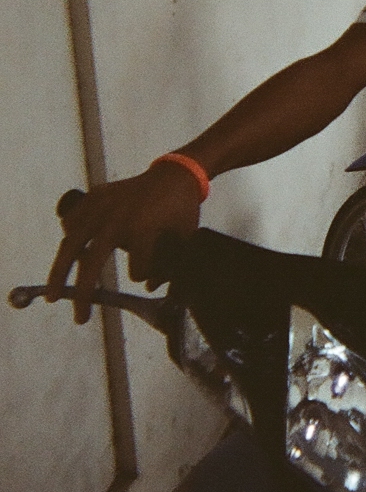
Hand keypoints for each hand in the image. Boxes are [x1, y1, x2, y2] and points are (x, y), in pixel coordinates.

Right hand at [46, 166, 202, 322]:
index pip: (136, 270)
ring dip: (60, 271)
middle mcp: (117, 219)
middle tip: (80, 317)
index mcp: (143, 229)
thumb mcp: (185, 239)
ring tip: (54, 294)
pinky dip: (68, 237)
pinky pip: (73, 220)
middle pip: (90, 263)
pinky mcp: (95, 196)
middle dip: (83, 293)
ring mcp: (102, 206)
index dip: (142, 276)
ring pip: (71, 243)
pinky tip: (68, 253)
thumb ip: (171, 267)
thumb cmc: (181, 209)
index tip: (146, 276)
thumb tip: (150, 288)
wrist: (175, 174)